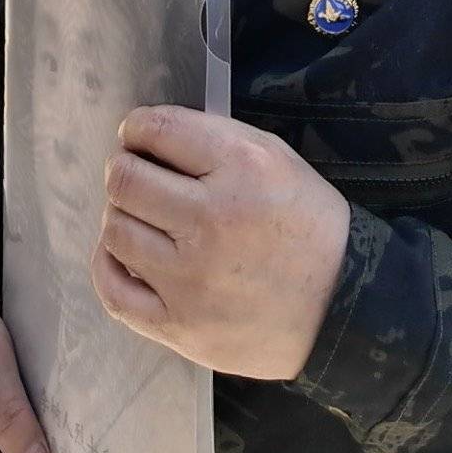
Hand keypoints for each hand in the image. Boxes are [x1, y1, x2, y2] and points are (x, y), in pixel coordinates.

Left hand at [91, 107, 350, 380]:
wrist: (342, 305)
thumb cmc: (307, 224)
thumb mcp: (277, 158)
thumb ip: (214, 140)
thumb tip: (149, 137)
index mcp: (240, 167)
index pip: (157, 129)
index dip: (137, 127)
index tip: (138, 135)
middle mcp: (210, 219)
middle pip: (125, 179)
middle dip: (124, 168)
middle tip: (136, 174)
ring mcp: (191, 278)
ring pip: (115, 230)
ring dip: (121, 214)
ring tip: (142, 216)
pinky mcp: (180, 326)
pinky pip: (114, 291)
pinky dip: (108, 264)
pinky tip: (124, 253)